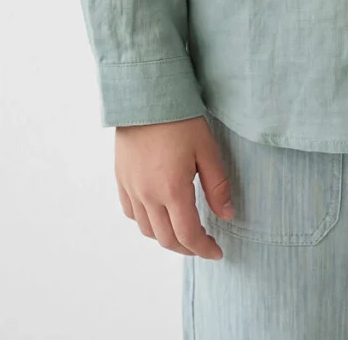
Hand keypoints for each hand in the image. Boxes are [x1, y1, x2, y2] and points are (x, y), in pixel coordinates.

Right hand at [114, 115, 233, 258]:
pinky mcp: (121, 179)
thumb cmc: (180, 118)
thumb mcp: (207, 149)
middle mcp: (148, 195)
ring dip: (167, 238)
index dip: (204, 249)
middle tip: (203, 245)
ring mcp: (131, 188)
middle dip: (187, 248)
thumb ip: (218, 186)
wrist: (146, 96)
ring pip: (147, 230)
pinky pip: (131, 213)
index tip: (216, 251)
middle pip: (166, 239)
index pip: (188, 234)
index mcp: (172, 190)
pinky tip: (159, 214)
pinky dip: (146, 222)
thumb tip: (226, 215)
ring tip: (184, 232)